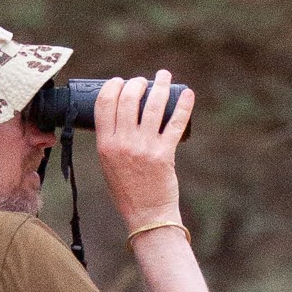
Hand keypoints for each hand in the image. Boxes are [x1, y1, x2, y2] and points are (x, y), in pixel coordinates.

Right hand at [93, 71, 194, 229]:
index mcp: (105, 145)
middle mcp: (123, 143)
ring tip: (164, 76)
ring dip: (161, 85)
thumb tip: (119, 112)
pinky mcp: (165, 154)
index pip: (104, 103)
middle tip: (144, 81)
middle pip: (128, 98)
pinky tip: (187, 93)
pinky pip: (176, 123)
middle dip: (137, 82)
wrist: (147, 215)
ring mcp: (145, 148)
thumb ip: (111, 140)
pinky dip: (184, 105)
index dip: (113, 86)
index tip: (121, 81)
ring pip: (153, 105)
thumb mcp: (108, 164)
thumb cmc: (127, 190)